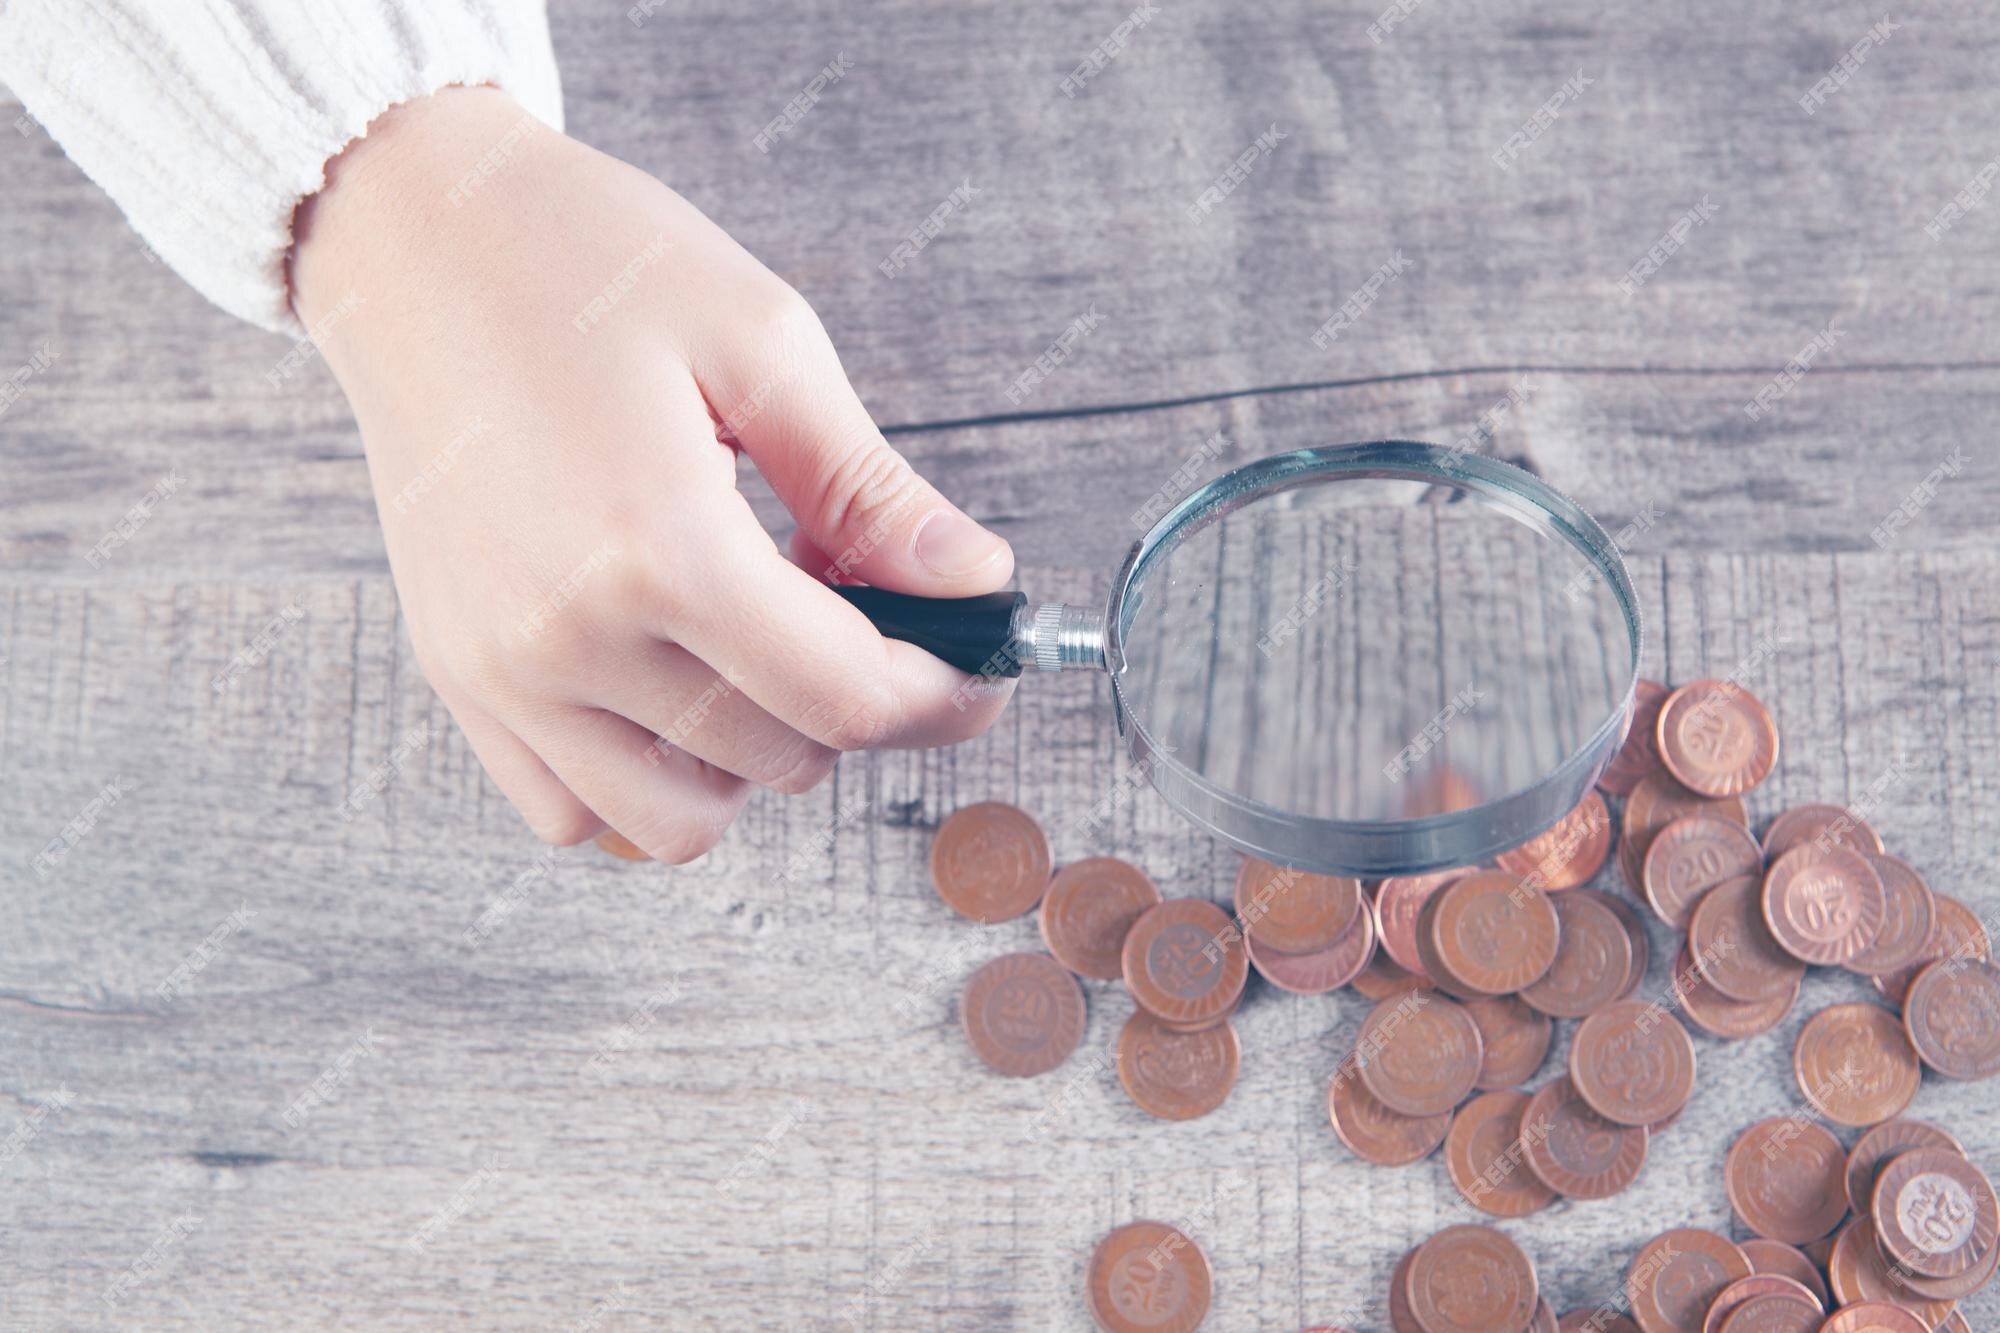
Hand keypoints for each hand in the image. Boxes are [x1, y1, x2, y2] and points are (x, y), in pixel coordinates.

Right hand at [291, 86, 1014, 860]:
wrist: (410, 238)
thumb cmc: (584, 263)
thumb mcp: (762, 343)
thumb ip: (872, 488)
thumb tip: (975, 583)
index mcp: (659, 544)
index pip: (846, 695)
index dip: (943, 694)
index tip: (980, 667)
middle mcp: (567, 635)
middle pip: (780, 759)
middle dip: (855, 698)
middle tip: (853, 598)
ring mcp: (500, 672)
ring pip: (680, 821)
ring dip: (754, 754)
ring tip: (756, 639)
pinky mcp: (456, 678)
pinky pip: (575, 811)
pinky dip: (647, 775)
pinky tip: (672, 677)